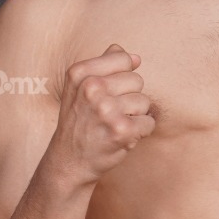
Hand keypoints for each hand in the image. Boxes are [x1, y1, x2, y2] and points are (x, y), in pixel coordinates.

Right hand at [51, 44, 154, 183]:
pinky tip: (122, 136)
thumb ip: (105, 65)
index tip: (106, 92)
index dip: (121, 76)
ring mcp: (106, 109)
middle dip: (129, 97)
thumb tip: (136, 58)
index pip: (123, 58)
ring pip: (144, 101)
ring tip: (114, 124)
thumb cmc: (80, 121)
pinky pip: (149, 122)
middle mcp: (91, 88)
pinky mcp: (121, 130)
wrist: (69, 160)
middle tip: (109, 113)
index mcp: (80, 73)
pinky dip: (140, 131)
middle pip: (136, 80)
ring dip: (135, 116)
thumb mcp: (80, 87)